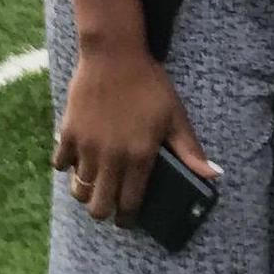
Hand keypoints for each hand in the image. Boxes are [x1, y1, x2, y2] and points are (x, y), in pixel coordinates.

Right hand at [53, 37, 215, 226]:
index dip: (128, 219)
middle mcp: (111, 157)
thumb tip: (213, 176)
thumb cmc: (149, 84)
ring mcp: (86, 146)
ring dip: (86, 192)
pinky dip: (67, 166)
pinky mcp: (68, 133)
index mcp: (139, 157)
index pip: (129, 205)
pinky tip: (78, 158)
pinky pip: (60, 165)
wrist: (115, 55)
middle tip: (110, 203)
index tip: (128, 219)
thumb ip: (191, 150)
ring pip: (78, 191)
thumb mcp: (175, 116)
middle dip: (104, 212)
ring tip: (95, 183)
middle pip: (98, 207)